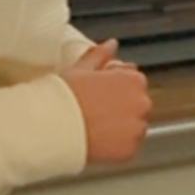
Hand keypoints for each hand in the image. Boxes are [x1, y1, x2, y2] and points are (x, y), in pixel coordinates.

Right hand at [62, 40, 150, 164]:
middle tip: (96, 111)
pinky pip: (128, 147)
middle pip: (137, 103)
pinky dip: (117, 145)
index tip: (100, 92)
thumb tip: (111, 44)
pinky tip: (99, 141)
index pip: (134, 81)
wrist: (53, 126)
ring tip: (96, 127)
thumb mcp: (81, 69)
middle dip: (121, 106)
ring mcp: (137, 128)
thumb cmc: (64, 95)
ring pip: (134, 126)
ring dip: (122, 126)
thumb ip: (100, 55)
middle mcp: (142, 102)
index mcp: (133, 79)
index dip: (115, 86)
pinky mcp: (130, 150)